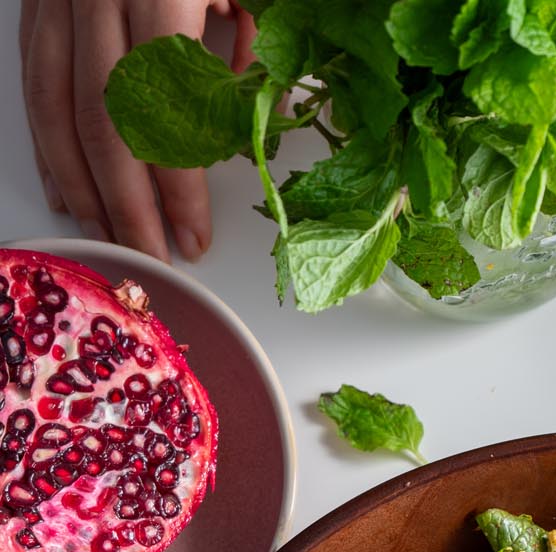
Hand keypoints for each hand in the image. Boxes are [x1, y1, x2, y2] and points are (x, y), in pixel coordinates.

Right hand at [19, 0, 255, 261]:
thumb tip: (248, 134)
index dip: (179, 189)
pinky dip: (47, 143)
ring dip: (80, 185)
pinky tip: (65, 189)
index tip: (193, 237)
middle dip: (127, 205)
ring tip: (106, 235)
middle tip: (149, 257)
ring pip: (56, 107)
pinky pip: (34, 80)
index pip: (166, 115)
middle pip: (103, 123)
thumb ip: (257, 51)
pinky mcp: (37, 0)